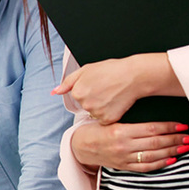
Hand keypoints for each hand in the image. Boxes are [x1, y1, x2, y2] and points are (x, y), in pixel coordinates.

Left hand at [52, 53, 183, 124]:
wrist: (134, 76)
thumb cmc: (112, 70)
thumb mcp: (86, 70)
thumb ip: (68, 82)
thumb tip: (55, 92)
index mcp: (77, 92)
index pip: (78, 95)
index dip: (89, 89)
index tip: (98, 84)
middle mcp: (85, 104)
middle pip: (86, 105)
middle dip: (94, 99)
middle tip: (106, 89)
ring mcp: (96, 112)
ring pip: (95, 113)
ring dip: (102, 107)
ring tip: (112, 94)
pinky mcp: (108, 119)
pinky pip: (105, 119)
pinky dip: (110, 114)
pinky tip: (116, 103)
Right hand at [71, 120, 188, 170]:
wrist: (80, 147)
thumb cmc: (95, 130)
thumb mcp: (109, 120)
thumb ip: (130, 121)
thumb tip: (154, 118)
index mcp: (120, 131)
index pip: (151, 129)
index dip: (169, 127)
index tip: (182, 125)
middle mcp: (123, 145)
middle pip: (156, 143)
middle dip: (175, 139)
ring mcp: (124, 158)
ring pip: (153, 155)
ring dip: (172, 151)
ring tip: (185, 146)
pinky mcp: (124, 166)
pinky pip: (145, 167)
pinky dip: (160, 164)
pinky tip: (171, 159)